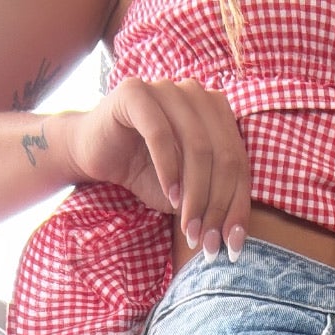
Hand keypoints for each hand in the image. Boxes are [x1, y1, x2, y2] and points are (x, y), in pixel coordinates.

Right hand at [65, 77, 251, 256]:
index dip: (238, 206)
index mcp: (216, 112)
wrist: (95, 153)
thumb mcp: (188, 192)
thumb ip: (213, 202)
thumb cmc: (146, 172)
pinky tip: (171, 197)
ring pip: (198, 147)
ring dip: (196, 194)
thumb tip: (235, 238)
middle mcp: (197, 94)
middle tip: (207, 241)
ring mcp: (167, 89)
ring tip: (188, 227)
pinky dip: (169, 171)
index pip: (239, 162)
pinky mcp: (136, 93)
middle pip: (224, 156)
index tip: (232, 246)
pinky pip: (161, 135)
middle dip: (217, 206)